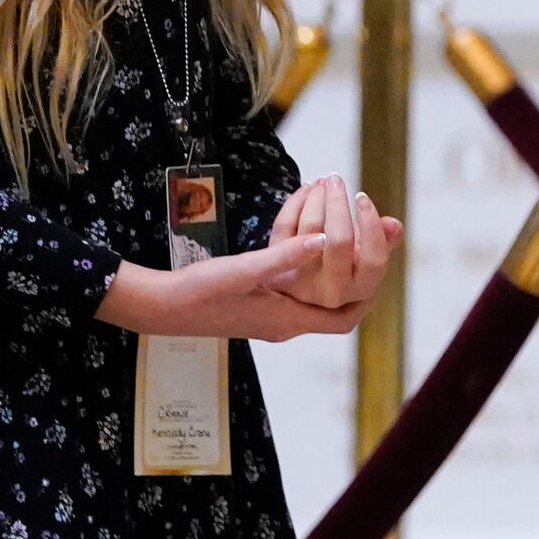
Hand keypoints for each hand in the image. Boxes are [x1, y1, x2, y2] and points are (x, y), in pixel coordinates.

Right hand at [93, 179, 402, 342]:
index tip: (381, 259)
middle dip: (355, 264)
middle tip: (367, 226)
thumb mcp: (242, 271)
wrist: (158, 306)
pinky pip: (295, 279)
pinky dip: (306, 254)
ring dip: (331, 253)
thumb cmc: (198, 293)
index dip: (369, 294)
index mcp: (287, 321)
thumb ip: (284, 256)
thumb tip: (326, 238)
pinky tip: (307, 229)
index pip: (344, 319)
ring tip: (343, 217)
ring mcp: (271, 313)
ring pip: (316, 285)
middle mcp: (285, 321)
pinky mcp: (258, 301)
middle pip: (336, 299)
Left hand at [264, 174, 400, 313]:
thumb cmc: (347, 269)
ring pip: (310, 228)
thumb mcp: (369, 260)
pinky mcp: (276, 271)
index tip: (362, 197)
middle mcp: (332, 291)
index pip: (374, 258)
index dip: (371, 225)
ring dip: (316, 198)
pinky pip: (284, 226)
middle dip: (337, 203)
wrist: (306, 294)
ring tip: (323, 182)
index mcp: (360, 288)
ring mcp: (302, 283)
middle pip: (339, 241)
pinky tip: (307, 190)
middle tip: (337, 179)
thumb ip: (385, 241)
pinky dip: (295, 202)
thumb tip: (392, 224)